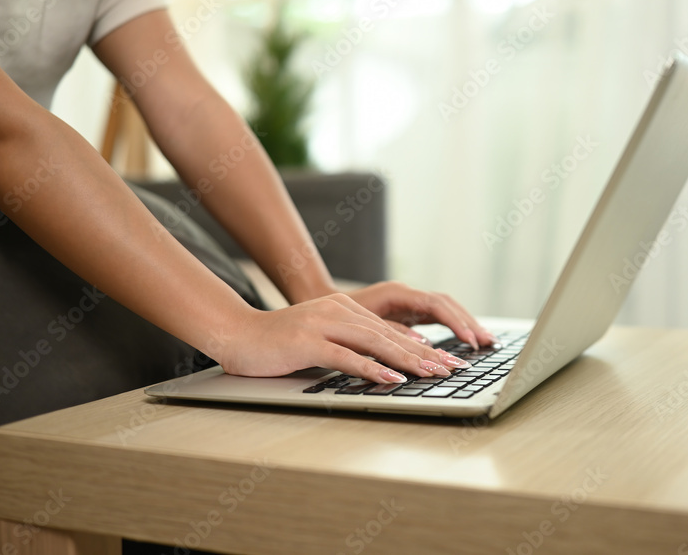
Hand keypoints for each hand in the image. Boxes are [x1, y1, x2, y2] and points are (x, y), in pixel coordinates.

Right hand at [217, 293, 471, 382]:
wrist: (235, 334)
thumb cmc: (276, 343)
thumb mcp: (319, 338)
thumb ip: (349, 344)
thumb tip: (384, 362)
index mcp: (343, 308)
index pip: (390, 329)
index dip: (421, 346)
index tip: (447, 361)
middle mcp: (337, 311)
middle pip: (390, 335)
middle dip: (425, 354)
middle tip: (452, 369)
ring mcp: (323, 324)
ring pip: (375, 343)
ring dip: (408, 360)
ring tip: (433, 374)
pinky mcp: (307, 342)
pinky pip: (347, 356)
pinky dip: (373, 369)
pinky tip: (392, 379)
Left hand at [344, 281, 494, 349]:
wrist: (318, 306)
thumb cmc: (336, 317)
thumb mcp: (360, 327)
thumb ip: (391, 333)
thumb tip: (423, 344)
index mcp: (396, 293)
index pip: (435, 305)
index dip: (455, 322)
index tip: (469, 340)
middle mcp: (406, 294)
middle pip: (447, 304)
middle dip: (468, 323)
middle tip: (488, 342)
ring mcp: (409, 301)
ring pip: (445, 309)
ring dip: (466, 324)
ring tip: (486, 342)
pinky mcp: (408, 311)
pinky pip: (438, 316)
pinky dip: (453, 326)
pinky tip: (466, 340)